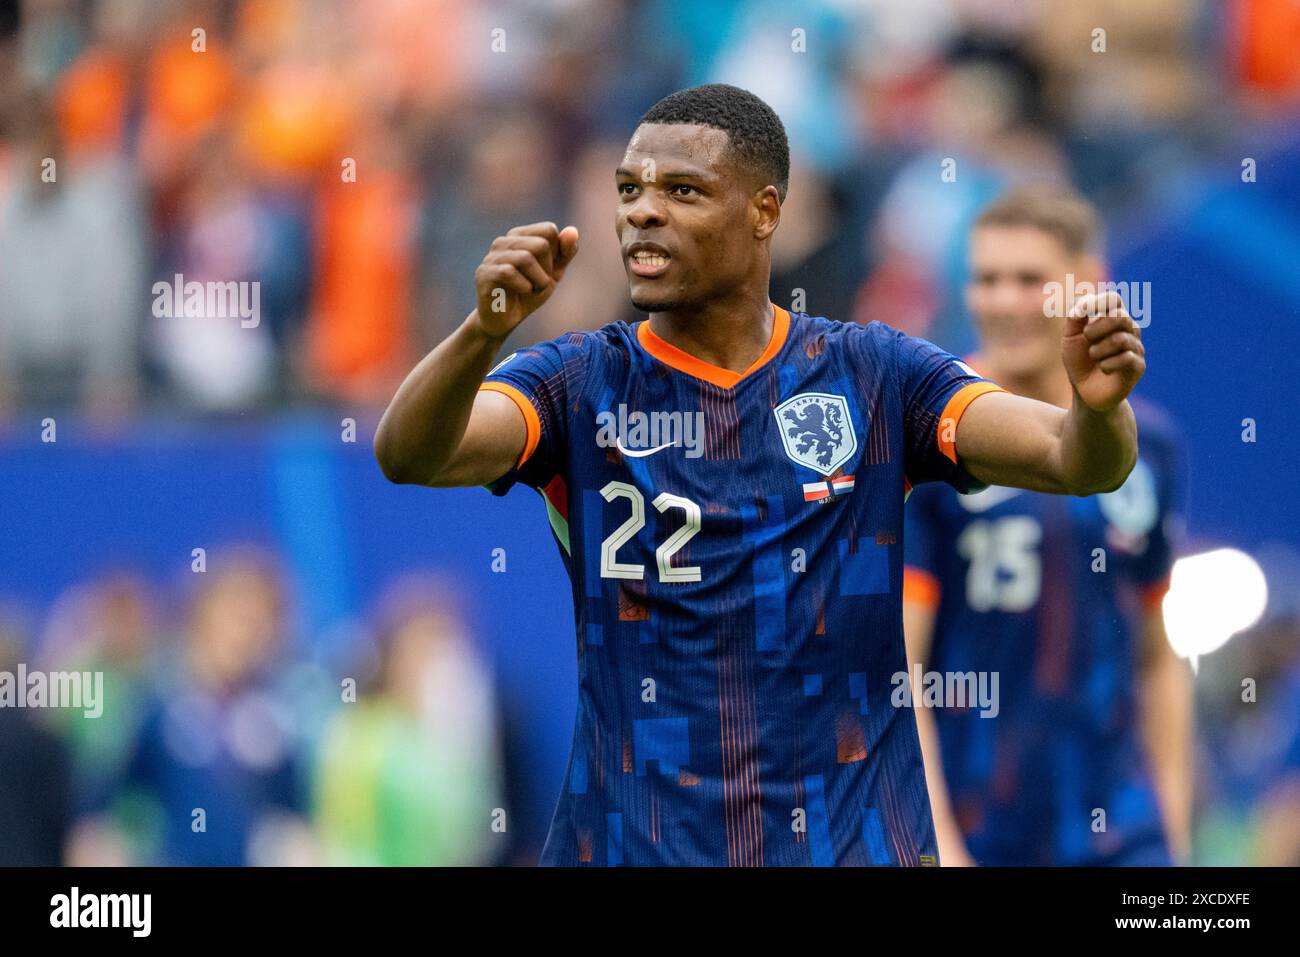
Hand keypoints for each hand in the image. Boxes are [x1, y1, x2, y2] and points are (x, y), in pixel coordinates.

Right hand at [472, 222, 578, 339]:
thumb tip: (573, 230)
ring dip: (538, 280)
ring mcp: (491, 257)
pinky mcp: (484, 274)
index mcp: (519, 236)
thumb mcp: (553, 273)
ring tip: (533, 290)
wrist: (503, 321)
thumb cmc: (527, 294)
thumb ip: (565, 252)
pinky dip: (525, 287)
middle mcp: (503, 241)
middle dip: (547, 269)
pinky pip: (510, 273)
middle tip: (539, 284)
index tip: (547, 270)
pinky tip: (522, 293)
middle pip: (541, 244)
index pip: (549, 230)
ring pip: (526, 258)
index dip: (557, 254)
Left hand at [1061, 290, 1144, 412]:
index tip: (1080, 314)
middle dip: (1096, 328)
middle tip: (1086, 338)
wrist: (1084, 390)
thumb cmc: (1079, 360)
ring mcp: (1136, 347)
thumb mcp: (1070, 338)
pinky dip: (1107, 364)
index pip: (1113, 299)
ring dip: (1098, 350)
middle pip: (1121, 316)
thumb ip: (1075, 318)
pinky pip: (1126, 358)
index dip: (1098, 303)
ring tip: (1094, 357)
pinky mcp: (1138, 366)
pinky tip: (1104, 369)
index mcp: (1112, 318)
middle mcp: (1128, 329)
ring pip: (1121, 339)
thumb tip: (1084, 304)